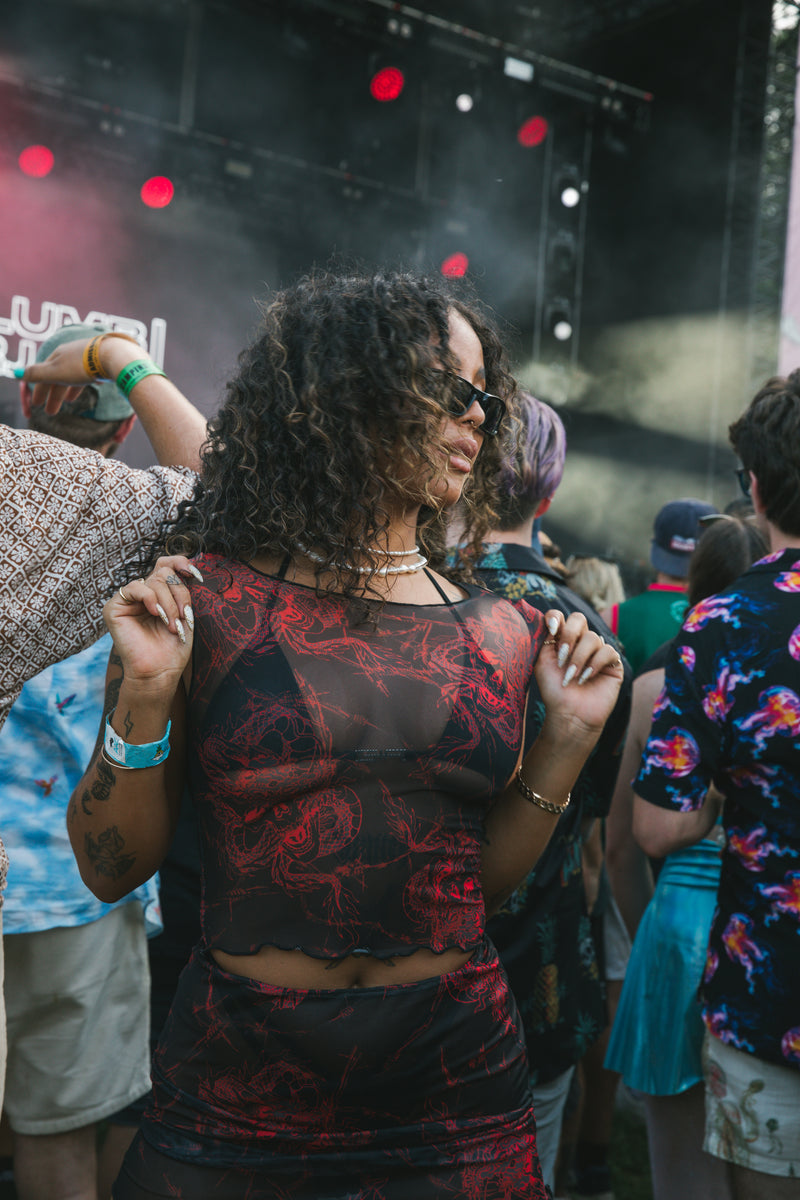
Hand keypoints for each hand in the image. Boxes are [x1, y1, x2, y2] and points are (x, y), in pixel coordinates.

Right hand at [18, 334, 142, 415]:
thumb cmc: (83, 365)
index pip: (43, 374)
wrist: (114, 356)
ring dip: (67, 391)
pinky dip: (82, 384)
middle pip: (58, 377)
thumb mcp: (56, 372)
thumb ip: (37, 374)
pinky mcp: (101, 362)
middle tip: (50, 413)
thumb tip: (17, 373)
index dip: (38, 390)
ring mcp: (87, 357)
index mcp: (58, 355)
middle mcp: (71, 354)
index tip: (35, 405)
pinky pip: (88, 374)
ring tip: (67, 403)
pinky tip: (90, 389)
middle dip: (52, 395)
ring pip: (73, 376)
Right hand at [104, 556, 202, 690]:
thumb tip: (187, 564)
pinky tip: (155, 613)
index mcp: (159, 593)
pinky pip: (135, 588)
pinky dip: (150, 598)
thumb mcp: (185, 613)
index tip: (197, 576)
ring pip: (154, 580)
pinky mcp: (114, 607)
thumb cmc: (173, 647)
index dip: (181, 563)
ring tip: (171, 624)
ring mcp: (128, 600)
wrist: (160, 671)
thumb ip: (182, 589)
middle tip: (183, 617)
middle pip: (165, 573)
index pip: (167, 564)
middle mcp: (143, 593)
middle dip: (180, 593)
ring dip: (169, 603)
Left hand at [534, 610, 623, 740]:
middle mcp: (580, 643)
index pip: (560, 617)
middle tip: (561, 655)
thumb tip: (550, 620)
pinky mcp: (613, 664)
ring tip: (571, 676)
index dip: (556, 618)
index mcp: (561, 640)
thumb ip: (544, 640)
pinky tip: (586, 678)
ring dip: (579, 657)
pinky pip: (607, 651)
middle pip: (579, 618)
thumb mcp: (542, 663)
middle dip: (569, 634)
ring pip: (592, 637)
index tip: (551, 630)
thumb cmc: (554, 691)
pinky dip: (594, 664)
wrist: (569, 715)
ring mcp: (597, 652)